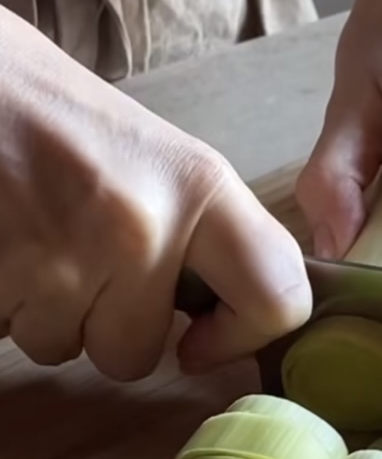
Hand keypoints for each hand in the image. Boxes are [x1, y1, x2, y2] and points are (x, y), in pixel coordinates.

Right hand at [0, 10, 311, 378]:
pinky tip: (1, 242)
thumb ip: (191, 226)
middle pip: (137, 353)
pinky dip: (2, 302)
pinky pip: (8, 334)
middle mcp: (142, 231)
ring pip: (63, 348)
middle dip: (102, 324)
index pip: (277, 295)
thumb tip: (215, 307)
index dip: (242, 334)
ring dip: (42, 312)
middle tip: (76, 256)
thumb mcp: (148, 149)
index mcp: (197, 185)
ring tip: (28, 234)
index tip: (200, 337)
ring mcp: (63, 265)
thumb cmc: (43, 105)